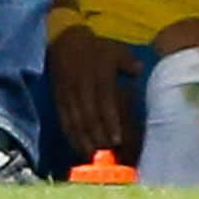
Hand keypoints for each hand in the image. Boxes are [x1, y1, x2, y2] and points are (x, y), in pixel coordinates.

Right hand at [49, 25, 140, 154]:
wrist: (65, 41)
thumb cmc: (96, 48)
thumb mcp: (115, 49)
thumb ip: (128, 62)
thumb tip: (139, 70)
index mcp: (98, 74)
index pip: (104, 101)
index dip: (110, 121)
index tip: (117, 139)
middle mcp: (82, 85)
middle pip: (89, 115)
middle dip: (98, 136)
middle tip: (107, 155)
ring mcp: (69, 93)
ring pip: (76, 120)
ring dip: (84, 140)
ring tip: (94, 157)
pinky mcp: (59, 99)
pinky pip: (64, 120)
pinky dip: (71, 136)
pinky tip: (78, 148)